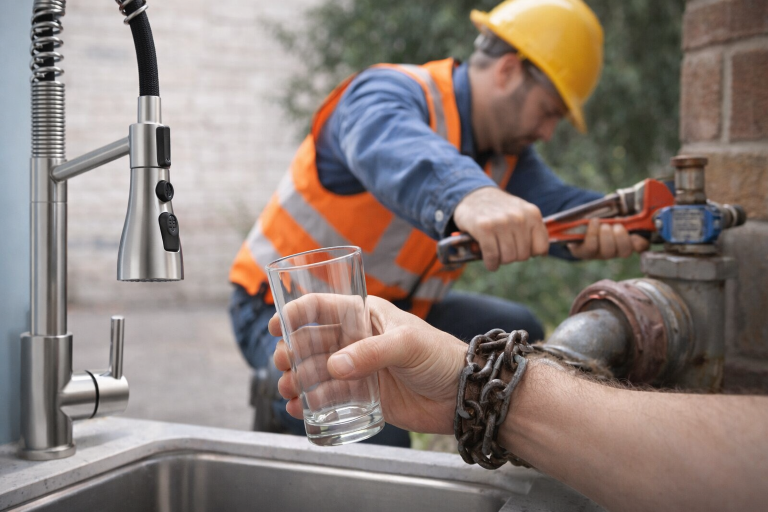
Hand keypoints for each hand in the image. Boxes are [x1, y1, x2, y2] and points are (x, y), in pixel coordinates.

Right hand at [271, 295, 465, 434]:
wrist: (461, 394)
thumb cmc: (439, 356)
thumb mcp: (407, 345)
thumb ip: (372, 353)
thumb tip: (334, 367)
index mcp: (364, 315)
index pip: (322, 307)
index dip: (295, 314)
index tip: (277, 328)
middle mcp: (355, 340)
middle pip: (311, 342)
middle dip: (292, 353)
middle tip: (285, 366)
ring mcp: (357, 369)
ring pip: (315, 372)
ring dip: (297, 379)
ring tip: (291, 391)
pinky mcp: (362, 396)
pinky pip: (329, 398)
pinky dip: (310, 403)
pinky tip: (300, 410)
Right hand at [453, 187, 549, 270]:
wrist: (474, 196)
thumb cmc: (500, 210)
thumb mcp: (521, 213)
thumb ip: (533, 230)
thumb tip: (542, 254)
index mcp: (532, 214)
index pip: (540, 247)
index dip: (530, 253)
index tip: (520, 248)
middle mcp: (519, 217)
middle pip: (523, 255)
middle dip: (513, 256)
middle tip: (504, 249)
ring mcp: (501, 222)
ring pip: (508, 258)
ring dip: (500, 260)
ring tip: (496, 252)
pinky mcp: (484, 228)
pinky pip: (492, 256)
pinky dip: (491, 263)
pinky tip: (489, 262)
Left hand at [567, 218, 649, 259]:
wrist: (577, 219)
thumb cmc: (600, 214)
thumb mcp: (615, 210)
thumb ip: (626, 211)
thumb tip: (634, 207)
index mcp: (627, 240)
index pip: (640, 247)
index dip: (640, 243)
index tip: (636, 235)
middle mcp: (615, 251)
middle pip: (624, 251)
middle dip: (621, 237)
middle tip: (616, 225)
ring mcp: (599, 254)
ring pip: (608, 251)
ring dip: (607, 236)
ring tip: (603, 225)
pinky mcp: (584, 253)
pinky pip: (591, 247)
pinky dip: (593, 233)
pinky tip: (593, 223)